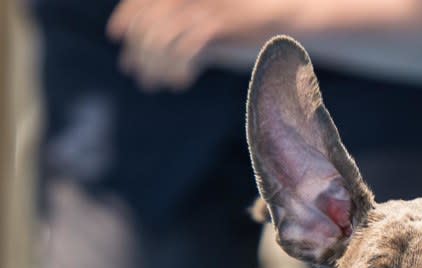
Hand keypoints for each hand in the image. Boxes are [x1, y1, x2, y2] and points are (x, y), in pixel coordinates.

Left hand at [107, 0, 293, 88]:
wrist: (283, 22)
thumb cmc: (248, 29)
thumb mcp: (213, 30)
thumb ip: (188, 38)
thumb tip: (166, 60)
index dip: (127, 15)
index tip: (117, 35)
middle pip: (150, 18)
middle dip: (138, 47)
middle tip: (136, 72)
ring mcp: (204, 10)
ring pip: (163, 34)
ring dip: (155, 62)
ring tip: (154, 81)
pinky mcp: (218, 28)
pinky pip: (187, 48)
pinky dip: (178, 68)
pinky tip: (180, 82)